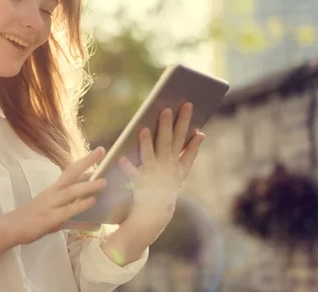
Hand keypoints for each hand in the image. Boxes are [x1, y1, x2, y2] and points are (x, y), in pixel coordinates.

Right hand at [7, 147, 107, 244]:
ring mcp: (51, 205)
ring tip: (103, 182)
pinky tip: (91, 202)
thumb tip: (94, 222)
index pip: (70, 172)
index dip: (84, 163)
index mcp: (53, 190)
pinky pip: (68, 211)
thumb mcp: (54, 214)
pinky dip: (80, 207)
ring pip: (71, 192)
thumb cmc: (32, 219)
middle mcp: (53, 193)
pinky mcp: (50, 219)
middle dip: (86, 162)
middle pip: (71, 174)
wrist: (11, 227)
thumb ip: (75, 216)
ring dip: (87, 186)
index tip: (99, 153)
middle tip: (101, 151)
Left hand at [118, 102, 204, 223]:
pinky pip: (133, 174)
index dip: (186, 123)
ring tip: (143, 129)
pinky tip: (122, 159)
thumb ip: (190, 152)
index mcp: (176, 163)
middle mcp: (166, 167)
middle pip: (169, 142)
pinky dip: (128, 168)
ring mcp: (153, 174)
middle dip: (170, 125)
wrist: (156, 214)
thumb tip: (201, 134)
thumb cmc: (167, 186)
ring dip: (147, 143)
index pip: (184, 140)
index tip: (190, 108)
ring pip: (150, 155)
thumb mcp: (182, 170)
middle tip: (168, 108)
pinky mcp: (140, 184)